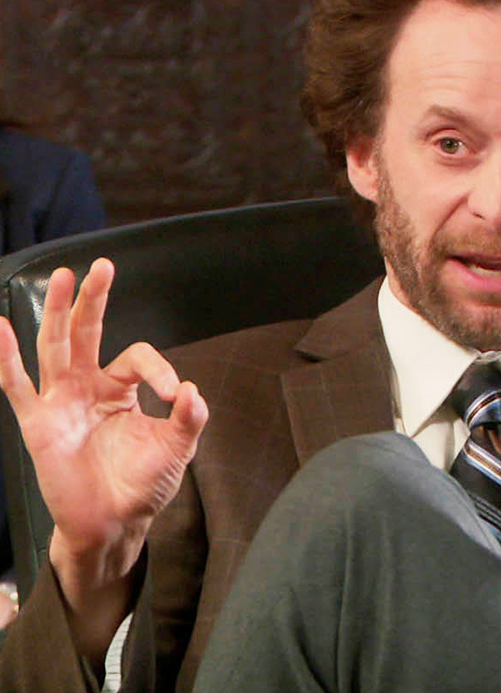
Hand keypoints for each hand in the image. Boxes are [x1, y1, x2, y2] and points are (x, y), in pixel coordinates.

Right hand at [0, 258, 206, 655]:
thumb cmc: (143, 484)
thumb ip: (190, 418)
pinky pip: (18, 386)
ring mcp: (61, 402)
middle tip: (103, 265)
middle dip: (95, 300)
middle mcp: (89, 387)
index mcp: (121, 389)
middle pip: (89, 333)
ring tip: (65, 277)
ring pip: (56, 347)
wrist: (114, 523)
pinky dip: (7, 358)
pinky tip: (2, 327)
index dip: (159, 369)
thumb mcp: (177, 448)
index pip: (136, 357)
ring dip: (60, 313)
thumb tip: (192, 389)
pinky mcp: (39, 423)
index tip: (175, 395)